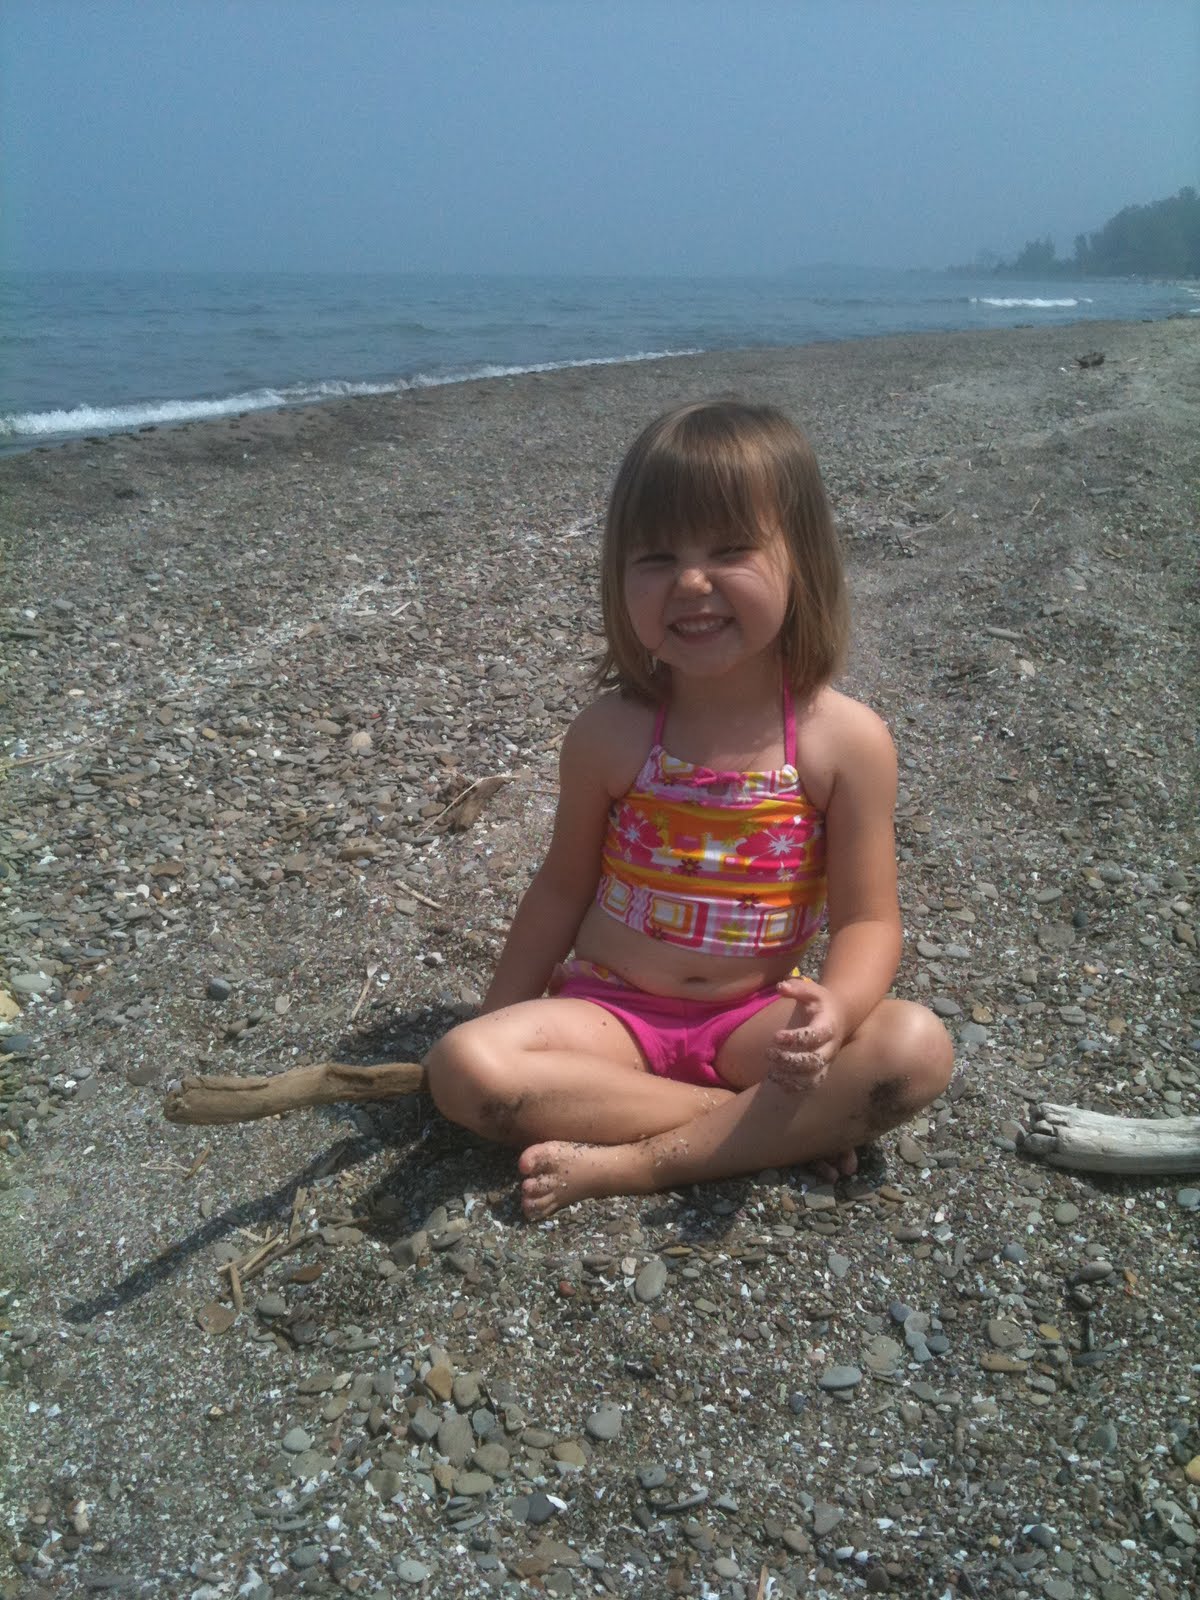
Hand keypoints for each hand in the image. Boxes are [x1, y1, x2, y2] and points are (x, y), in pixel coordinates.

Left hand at [766, 976, 846, 1092]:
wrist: (840, 1016)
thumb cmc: (821, 1002)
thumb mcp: (812, 990)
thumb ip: (797, 988)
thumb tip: (780, 987)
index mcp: (828, 1026)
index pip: (814, 1036)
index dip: (795, 1039)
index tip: (776, 1036)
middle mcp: (830, 1047)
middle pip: (814, 1060)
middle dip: (790, 1060)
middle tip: (769, 1053)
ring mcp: (827, 1061)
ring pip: (813, 1077)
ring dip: (791, 1077)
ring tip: (772, 1071)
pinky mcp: (822, 1070)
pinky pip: (811, 1085)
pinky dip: (795, 1087)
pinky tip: (778, 1079)